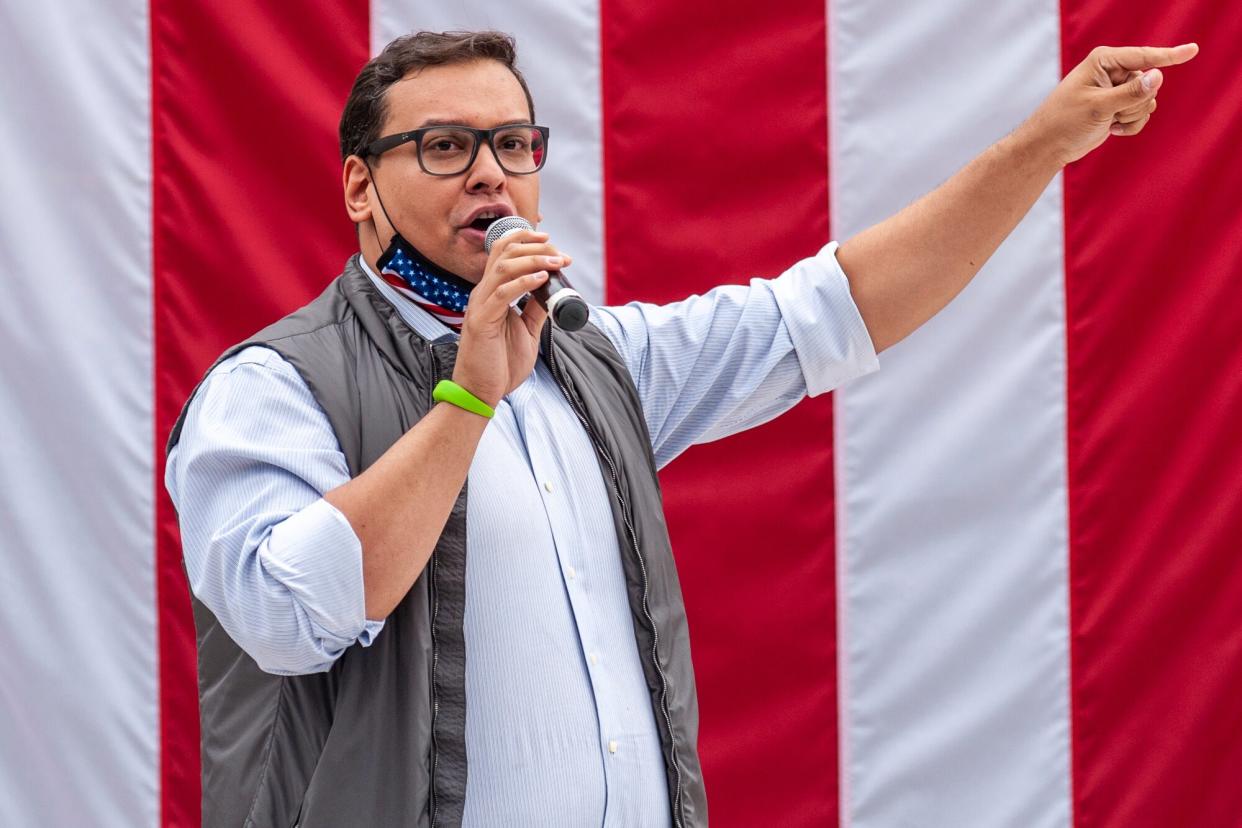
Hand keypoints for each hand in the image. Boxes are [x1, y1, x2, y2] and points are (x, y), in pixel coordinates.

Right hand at [451, 229, 573, 406]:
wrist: (481, 392)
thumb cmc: (500, 364)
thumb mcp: (526, 330)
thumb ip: (536, 309)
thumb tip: (553, 291)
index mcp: (491, 293)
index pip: (503, 252)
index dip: (526, 240)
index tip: (552, 243)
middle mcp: (482, 293)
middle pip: (505, 253)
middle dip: (536, 247)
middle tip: (561, 255)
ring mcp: (480, 305)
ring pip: (504, 267)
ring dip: (535, 260)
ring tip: (558, 263)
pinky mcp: (481, 321)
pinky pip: (503, 294)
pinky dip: (524, 282)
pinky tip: (542, 279)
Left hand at [1020, 43, 1198, 166]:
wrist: (1049, 146)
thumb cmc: (1064, 122)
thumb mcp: (1099, 107)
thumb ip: (1131, 93)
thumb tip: (1159, 76)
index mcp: (1104, 60)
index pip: (1144, 56)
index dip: (1169, 56)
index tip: (1193, 50)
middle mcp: (1112, 71)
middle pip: (1148, 83)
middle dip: (1135, 103)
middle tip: (1110, 114)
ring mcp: (1117, 89)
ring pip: (1148, 100)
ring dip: (1133, 116)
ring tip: (1107, 121)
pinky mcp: (1118, 106)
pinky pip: (1142, 113)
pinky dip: (1131, 125)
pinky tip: (1111, 129)